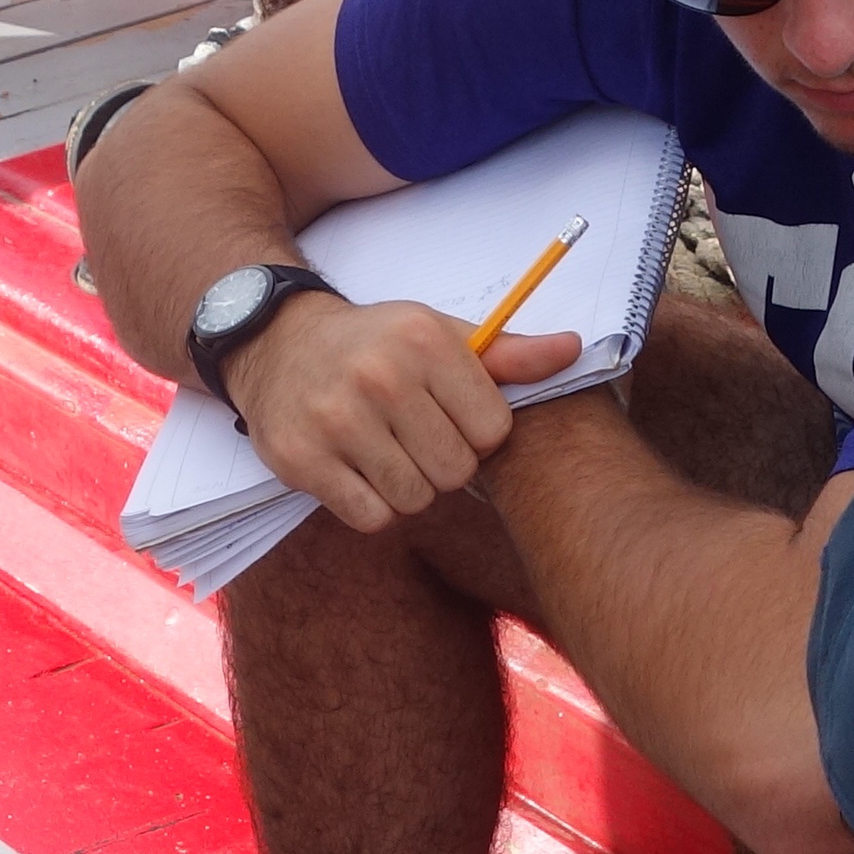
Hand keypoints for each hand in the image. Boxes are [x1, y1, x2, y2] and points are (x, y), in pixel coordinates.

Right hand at [220, 294, 589, 529]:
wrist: (278, 344)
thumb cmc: (375, 345)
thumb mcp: (439, 335)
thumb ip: (507, 354)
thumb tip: (575, 350)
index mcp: (423, 341)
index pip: (493, 431)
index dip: (477, 434)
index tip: (448, 416)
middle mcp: (379, 377)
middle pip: (455, 471)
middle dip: (441, 463)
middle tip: (412, 436)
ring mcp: (336, 420)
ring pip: (415, 499)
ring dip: (406, 486)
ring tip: (383, 450)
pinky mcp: (302, 459)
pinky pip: (372, 517)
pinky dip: (371, 504)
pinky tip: (355, 469)